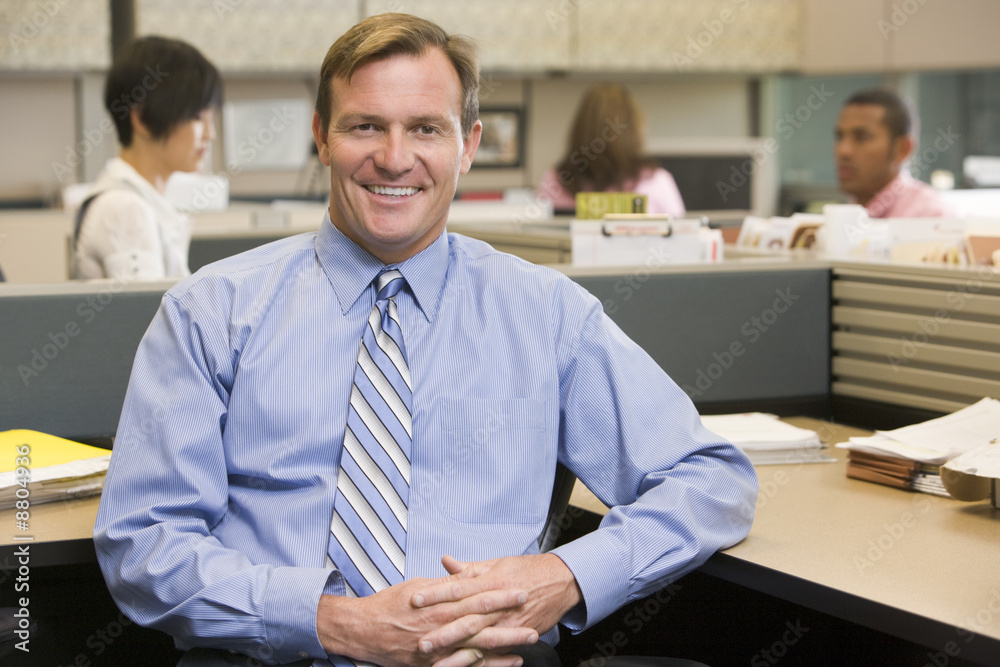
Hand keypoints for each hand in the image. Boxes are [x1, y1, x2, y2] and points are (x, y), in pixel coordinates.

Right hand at [317, 575, 536, 666]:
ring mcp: (440, 648)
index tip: (520, 589)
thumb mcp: (420, 586)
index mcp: (439, 604)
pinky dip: (491, 664)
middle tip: (534, 613)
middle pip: (483, 621)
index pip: (477, 596)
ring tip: (531, 638)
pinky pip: (468, 666)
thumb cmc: (391, 605)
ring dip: (507, 642)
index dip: (500, 593)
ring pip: (480, 646)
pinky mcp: (436, 664)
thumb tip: (470, 574)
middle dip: (510, 617)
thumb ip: (447, 583)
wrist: (364, 630)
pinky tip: (510, 661)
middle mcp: (442, 626)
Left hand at [413, 553, 582, 659]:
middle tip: (420, 642)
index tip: (415, 600)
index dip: (435, 594)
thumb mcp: (497, 564)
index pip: (456, 588)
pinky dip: (480, 662)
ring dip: (457, 653)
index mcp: (489, 582)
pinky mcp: (518, 636)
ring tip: (436, 663)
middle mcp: (497, 604)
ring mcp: (508, 623)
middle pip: (465, 619)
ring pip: (479, 641)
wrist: (561, 581)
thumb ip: (469, 568)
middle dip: (442, 632)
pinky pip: (496, 652)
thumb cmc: (528, 570)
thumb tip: (446, 562)